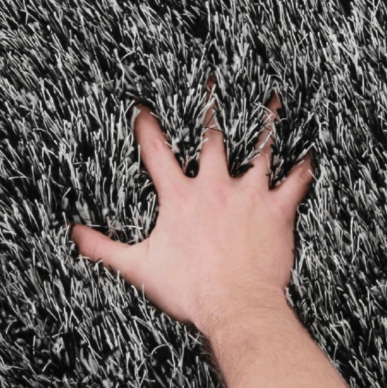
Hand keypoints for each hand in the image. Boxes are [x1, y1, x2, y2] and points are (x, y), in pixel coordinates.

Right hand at [69, 76, 315, 328]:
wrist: (235, 308)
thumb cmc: (190, 290)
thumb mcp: (139, 268)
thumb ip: (104, 249)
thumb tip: (75, 234)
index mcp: (181, 197)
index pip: (157, 152)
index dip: (147, 127)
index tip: (143, 106)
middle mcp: (214, 187)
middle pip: (212, 137)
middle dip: (211, 108)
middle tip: (214, 80)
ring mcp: (248, 195)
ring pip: (260, 149)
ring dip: (266, 123)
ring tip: (271, 97)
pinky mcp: (276, 210)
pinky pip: (295, 181)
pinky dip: (304, 165)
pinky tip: (310, 149)